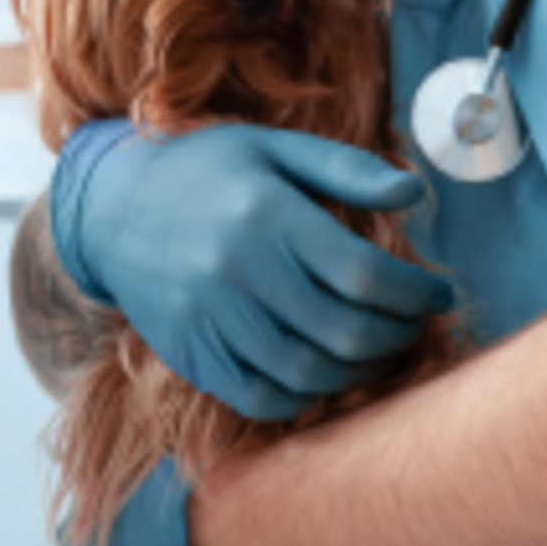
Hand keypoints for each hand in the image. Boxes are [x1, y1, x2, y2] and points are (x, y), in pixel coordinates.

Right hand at [50, 119, 450, 420]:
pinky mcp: (187, 349)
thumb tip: (414, 193)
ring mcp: (207, 314)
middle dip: (396, 335)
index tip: (437, 293)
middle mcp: (235, 266)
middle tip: (412, 325)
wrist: (109, 205)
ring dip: (358, 370)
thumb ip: (345, 168)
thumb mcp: (271, 149)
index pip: (363, 273)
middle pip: (344, 330)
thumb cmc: (203, 170)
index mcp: (264, 212)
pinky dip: (302, 394)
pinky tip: (321, 371)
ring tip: (374, 350)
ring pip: (307, 369)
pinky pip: (259, 396)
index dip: (415, 293)